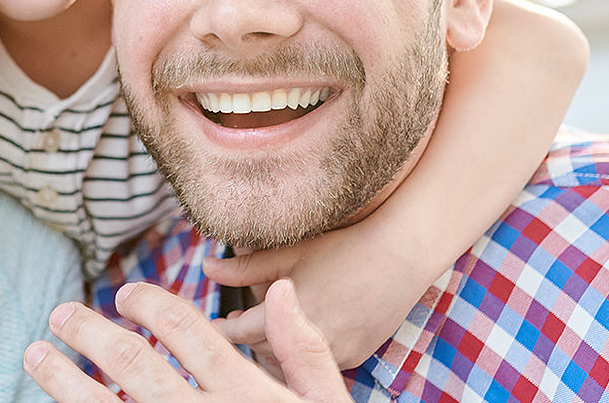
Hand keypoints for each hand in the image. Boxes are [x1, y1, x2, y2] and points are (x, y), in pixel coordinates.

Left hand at [22, 280, 346, 401]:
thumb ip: (303, 350)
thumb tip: (282, 291)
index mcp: (244, 391)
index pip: (183, 328)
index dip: (148, 303)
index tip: (124, 294)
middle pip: (132, 362)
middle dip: (89, 332)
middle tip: (60, 314)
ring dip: (63, 379)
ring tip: (35, 355)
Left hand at [202, 223, 427, 367]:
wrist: (401, 254)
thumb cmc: (343, 247)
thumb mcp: (289, 253)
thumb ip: (245, 267)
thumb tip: (207, 267)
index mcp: (288, 313)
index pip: (241, 331)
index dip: (224, 329)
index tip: (212, 328)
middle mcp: (311, 338)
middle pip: (266, 348)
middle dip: (249, 338)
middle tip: (235, 328)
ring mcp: (337, 351)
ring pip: (294, 360)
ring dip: (278, 348)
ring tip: (264, 334)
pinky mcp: (357, 355)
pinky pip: (322, 361)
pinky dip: (307, 352)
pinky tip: (301, 339)